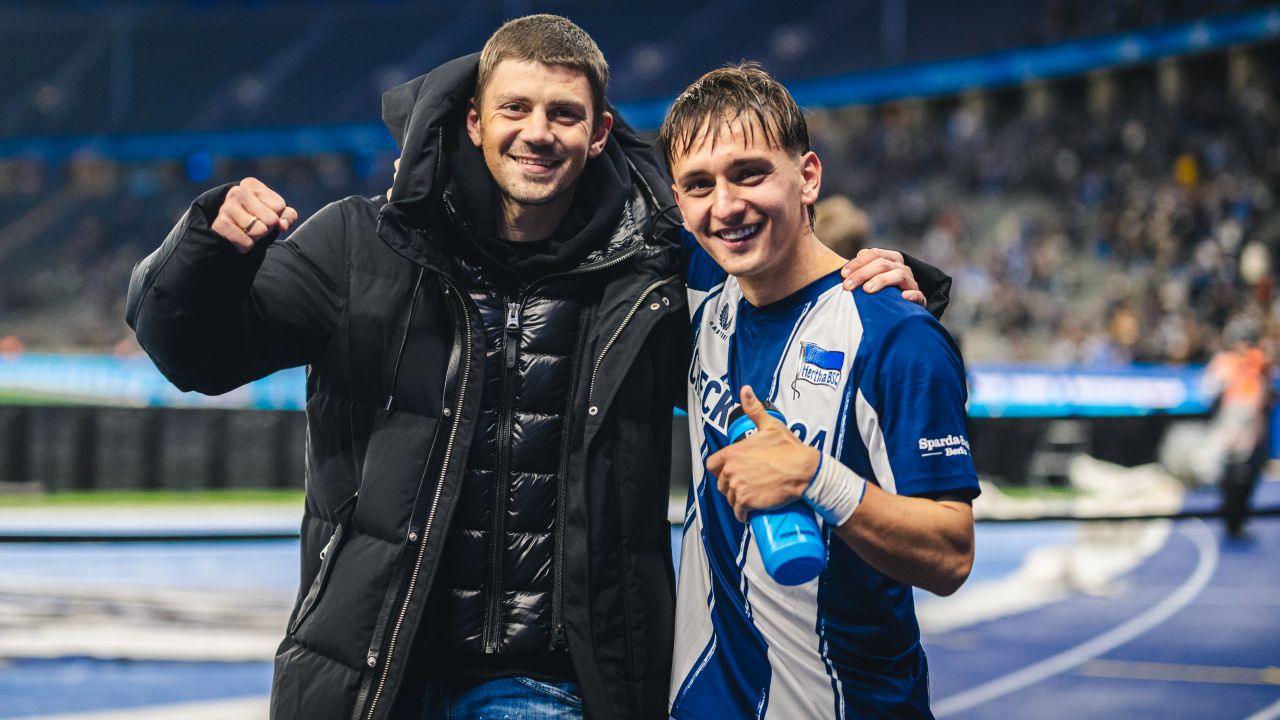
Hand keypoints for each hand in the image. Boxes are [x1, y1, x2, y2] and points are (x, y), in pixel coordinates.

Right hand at [210, 177, 298, 252]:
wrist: (230, 230)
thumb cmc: (257, 217)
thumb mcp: (275, 212)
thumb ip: (287, 215)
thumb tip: (282, 225)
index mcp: (251, 184)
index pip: (279, 207)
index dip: (276, 216)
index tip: (264, 215)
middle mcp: (237, 192)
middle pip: (271, 219)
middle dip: (267, 227)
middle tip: (256, 225)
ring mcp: (226, 207)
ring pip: (259, 231)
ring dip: (257, 237)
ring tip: (248, 231)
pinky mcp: (220, 224)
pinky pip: (246, 242)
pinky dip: (247, 246)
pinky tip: (240, 239)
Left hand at [706, 385, 819, 521]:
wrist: (803, 471)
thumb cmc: (788, 448)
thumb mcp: (770, 425)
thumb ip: (754, 409)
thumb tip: (745, 390)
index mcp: (733, 452)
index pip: (712, 465)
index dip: (720, 470)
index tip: (731, 473)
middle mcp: (731, 470)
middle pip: (721, 483)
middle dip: (731, 486)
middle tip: (746, 486)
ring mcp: (738, 486)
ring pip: (729, 498)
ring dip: (737, 500)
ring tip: (749, 498)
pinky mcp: (747, 502)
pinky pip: (738, 512)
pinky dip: (742, 515)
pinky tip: (747, 514)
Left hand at [840, 248, 924, 305]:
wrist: (903, 307)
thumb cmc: (882, 291)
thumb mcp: (872, 277)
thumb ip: (861, 270)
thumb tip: (844, 271)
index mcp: (892, 258)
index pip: (874, 253)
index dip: (857, 263)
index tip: (842, 275)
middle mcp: (902, 267)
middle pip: (882, 264)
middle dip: (862, 274)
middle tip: (847, 286)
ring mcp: (911, 282)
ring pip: (898, 275)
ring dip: (881, 281)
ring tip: (867, 290)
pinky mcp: (920, 298)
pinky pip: (918, 295)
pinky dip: (912, 295)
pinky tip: (903, 297)